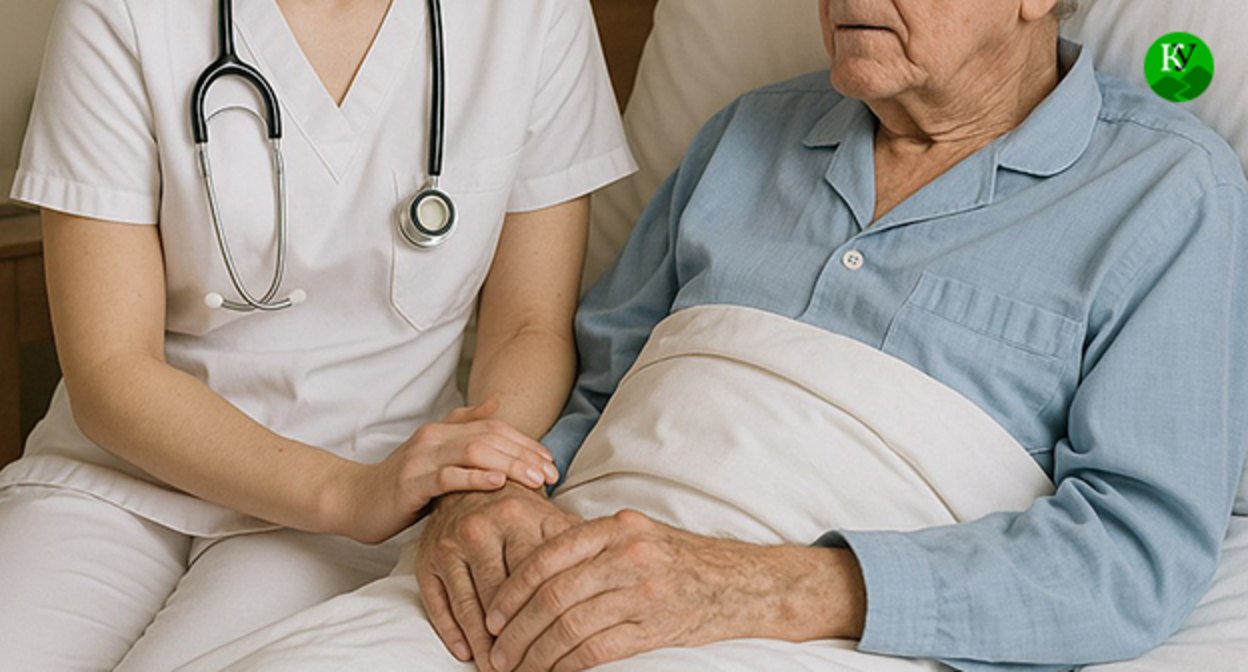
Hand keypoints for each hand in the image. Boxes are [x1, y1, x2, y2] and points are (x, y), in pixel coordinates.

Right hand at [336, 399, 560, 543]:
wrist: (354, 500)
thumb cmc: (401, 483)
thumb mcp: (435, 453)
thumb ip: (464, 427)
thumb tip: (496, 403)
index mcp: (444, 430)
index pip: (495, 429)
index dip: (526, 443)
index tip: (551, 462)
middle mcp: (435, 438)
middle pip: (491, 438)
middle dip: (525, 455)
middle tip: (552, 474)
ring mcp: (422, 459)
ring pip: (474, 453)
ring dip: (510, 465)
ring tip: (535, 480)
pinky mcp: (411, 483)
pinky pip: (448, 477)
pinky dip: (476, 478)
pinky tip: (498, 483)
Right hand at [415, 482, 579, 670]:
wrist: (471, 487)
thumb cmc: (521, 512)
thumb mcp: (550, 518)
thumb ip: (577, 544)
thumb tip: (606, 575)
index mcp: (517, 518)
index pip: (534, 577)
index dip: (547, 614)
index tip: (558, 642)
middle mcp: (480, 529)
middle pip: (500, 597)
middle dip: (514, 638)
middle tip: (527, 667)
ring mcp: (450, 546)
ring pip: (469, 607)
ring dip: (484, 645)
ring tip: (499, 670)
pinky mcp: (426, 560)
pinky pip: (439, 605)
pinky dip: (453, 634)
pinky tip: (467, 655)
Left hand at [484, 510, 867, 671]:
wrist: (741, 583)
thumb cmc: (678, 561)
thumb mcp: (636, 536)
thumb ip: (590, 546)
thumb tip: (528, 572)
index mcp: (617, 527)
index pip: (549, 556)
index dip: (513, 588)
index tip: (492, 614)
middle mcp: (630, 554)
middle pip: (554, 595)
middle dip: (517, 628)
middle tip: (496, 652)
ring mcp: (645, 591)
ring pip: (570, 626)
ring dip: (535, 653)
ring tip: (515, 668)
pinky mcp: (656, 626)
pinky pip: (596, 650)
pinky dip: (565, 666)